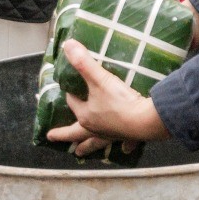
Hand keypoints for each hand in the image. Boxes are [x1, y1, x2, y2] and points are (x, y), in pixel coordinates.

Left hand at [47, 39, 169, 155]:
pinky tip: (124, 149)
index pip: (73, 104)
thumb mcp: (100, 79)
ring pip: (95, 143)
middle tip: (53, 138)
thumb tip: (68, 45)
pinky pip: (124, 143)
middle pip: (77, 134)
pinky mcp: (128, 136)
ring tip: (80, 154)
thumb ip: (84, 63)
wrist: (145, 120)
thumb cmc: (120, 101)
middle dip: (65, 136)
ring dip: (88, 147)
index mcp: (86, 116)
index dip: (70, 95)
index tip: (69, 88)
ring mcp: (111, 135)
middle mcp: (96, 128)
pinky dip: (123, 146)